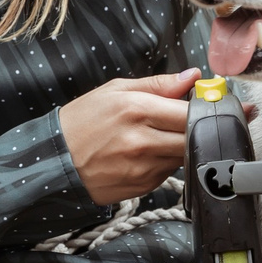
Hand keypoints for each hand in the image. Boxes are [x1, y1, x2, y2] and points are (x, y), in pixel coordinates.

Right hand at [60, 68, 198, 203]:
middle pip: (195, 136)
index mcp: (136, 109)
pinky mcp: (143, 186)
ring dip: (181, 146)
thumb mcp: (115, 90)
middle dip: (197, 128)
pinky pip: (169, 171)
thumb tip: (192, 76)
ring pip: (185, 155)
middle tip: (188, 121)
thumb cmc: (82, 122)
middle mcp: (143, 141)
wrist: (54, 161)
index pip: (191, 111)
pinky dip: (166, 162)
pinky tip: (147, 154)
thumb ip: (159, 84)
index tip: (207, 105)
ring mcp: (144, 167)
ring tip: (159, 137)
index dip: (205, 108)